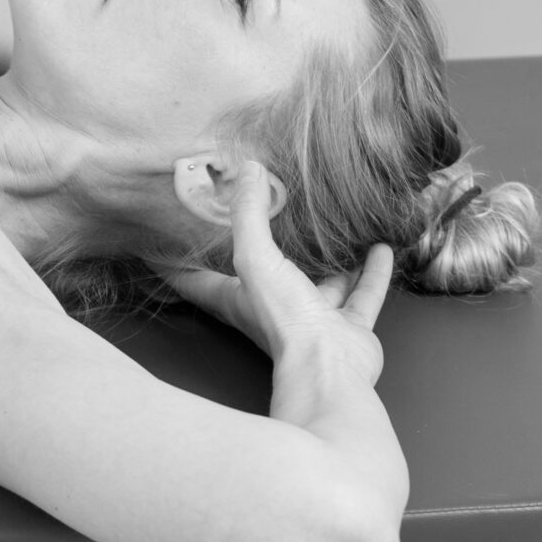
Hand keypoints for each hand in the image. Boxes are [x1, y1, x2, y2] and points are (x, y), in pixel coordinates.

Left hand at [167, 161, 389, 383]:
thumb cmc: (285, 322)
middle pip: (265, 277)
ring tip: (336, 232)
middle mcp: (274, 309)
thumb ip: (250, 215)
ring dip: (331, 262)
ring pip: (322, 284)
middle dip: (266, 252)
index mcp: (238, 298)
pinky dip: (373, 272)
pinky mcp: (348, 328)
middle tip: (270, 221)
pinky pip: (363, 294)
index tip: (161, 245)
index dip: (178, 263)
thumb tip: (248, 169)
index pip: (197, 278)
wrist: (331, 371)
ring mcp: (313, 320)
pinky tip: (381, 249)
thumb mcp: (256, 259)